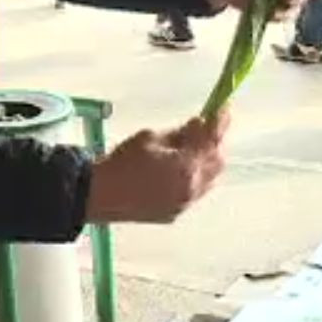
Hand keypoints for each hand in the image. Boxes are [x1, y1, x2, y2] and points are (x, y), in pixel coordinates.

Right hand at [85, 113, 229, 223]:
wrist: (98, 195)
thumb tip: (197, 127)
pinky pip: (193, 193)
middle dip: (213, 144)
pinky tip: (177, 170)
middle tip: (202, 129)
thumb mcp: (151, 137)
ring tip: (189, 149)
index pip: (212, 142)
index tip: (223, 108)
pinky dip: (193, 178)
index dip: (220, 124)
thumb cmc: (122, 162)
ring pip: (208, 181)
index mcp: (187, 167)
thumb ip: (179, 134)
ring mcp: (184, 204)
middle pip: (217, 163)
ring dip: (205, 163)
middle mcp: (191, 189)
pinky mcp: (174, 213)